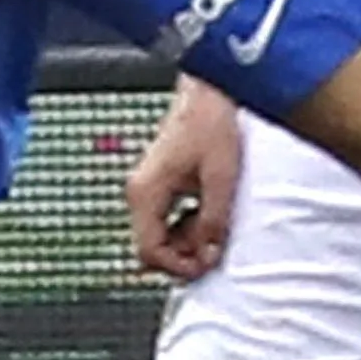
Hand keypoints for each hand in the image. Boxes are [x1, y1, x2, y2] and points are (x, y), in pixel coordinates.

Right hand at [128, 80, 242, 279]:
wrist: (209, 92)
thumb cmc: (212, 125)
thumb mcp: (220, 178)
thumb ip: (212, 221)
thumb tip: (207, 255)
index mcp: (147, 192)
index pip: (149, 250)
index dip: (177, 266)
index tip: (204, 267)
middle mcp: (139, 192)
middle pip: (149, 246)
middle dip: (181, 256)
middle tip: (213, 252)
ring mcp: (146, 188)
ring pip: (158, 234)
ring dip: (185, 241)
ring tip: (214, 229)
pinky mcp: (158, 184)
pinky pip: (164, 219)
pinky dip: (184, 226)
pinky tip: (206, 214)